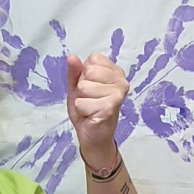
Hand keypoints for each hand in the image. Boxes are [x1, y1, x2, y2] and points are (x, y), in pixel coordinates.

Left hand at [67, 53, 128, 169]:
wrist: (93, 136)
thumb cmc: (88, 110)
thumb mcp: (77, 87)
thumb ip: (75, 72)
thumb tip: (72, 57)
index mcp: (114, 71)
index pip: (93, 59)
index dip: (85, 74)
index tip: (91, 87)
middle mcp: (121, 80)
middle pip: (89, 71)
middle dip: (83, 87)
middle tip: (90, 99)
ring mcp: (118, 94)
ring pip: (84, 87)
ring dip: (82, 100)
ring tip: (91, 107)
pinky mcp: (110, 107)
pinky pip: (83, 102)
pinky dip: (82, 110)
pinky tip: (91, 115)